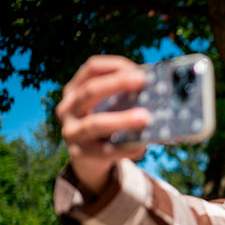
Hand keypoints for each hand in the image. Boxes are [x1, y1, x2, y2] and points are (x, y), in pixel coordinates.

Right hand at [56, 55, 149, 193]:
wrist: (88, 158)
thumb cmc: (106, 123)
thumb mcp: (108, 105)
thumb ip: (124, 96)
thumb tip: (156, 89)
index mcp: (75, 89)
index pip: (92, 69)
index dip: (114, 66)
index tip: (139, 69)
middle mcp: (68, 107)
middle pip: (90, 91)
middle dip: (117, 84)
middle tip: (143, 81)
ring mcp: (71, 131)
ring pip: (95, 123)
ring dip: (122, 119)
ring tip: (145, 118)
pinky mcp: (80, 153)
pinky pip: (105, 151)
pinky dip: (125, 149)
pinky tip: (141, 147)